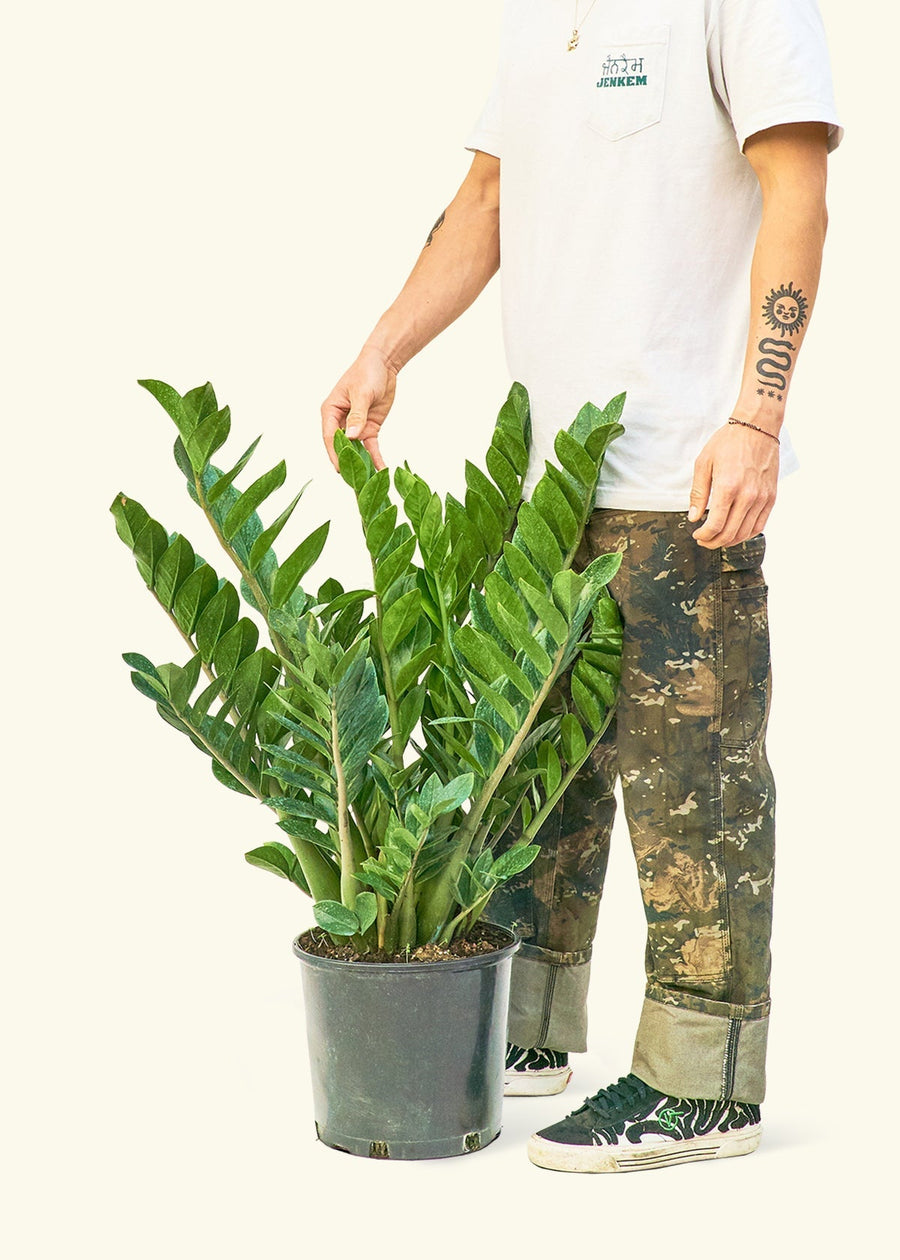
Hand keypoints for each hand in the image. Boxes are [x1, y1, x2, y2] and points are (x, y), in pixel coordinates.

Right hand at [320, 345, 398, 472]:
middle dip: (347, 463)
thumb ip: (357, 415)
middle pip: (341, 446)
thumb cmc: (367, 373)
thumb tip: (351, 436)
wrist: (384, 365)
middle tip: (353, 482)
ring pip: (356, 450)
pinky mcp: (369, 428)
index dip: (334, 453)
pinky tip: (381, 470)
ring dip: (361, 464)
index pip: (330, 436)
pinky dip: (375, 458)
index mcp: (330, 411)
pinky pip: (371, 447)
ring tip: (366, 482)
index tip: (340, 468)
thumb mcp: (362, 393)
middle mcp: (340, 421)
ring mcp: (355, 426)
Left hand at [688, 422, 778, 547]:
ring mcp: (762, 497)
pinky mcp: (771, 496)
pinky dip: (747, 534)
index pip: (715, 525)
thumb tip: (693, 517)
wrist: (757, 427)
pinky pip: (760, 524)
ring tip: (718, 538)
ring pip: (745, 533)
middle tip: (704, 540)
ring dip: (729, 541)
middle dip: (713, 542)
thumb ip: (698, 493)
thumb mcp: (704, 463)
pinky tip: (736, 532)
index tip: (697, 534)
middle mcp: (748, 495)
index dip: (704, 535)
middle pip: (730, 533)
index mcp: (728, 487)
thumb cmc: (728, 442)